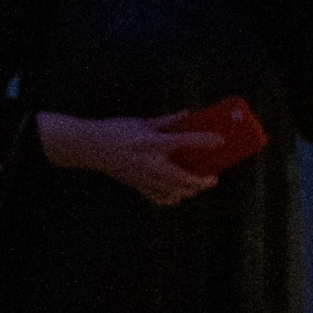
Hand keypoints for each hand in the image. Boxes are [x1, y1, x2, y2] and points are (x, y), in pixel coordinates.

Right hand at [38, 110, 223, 204]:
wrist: (92, 148)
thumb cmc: (116, 131)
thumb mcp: (142, 122)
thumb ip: (166, 121)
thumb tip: (188, 115)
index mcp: (153, 142)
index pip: (185, 141)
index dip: (205, 141)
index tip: (220, 140)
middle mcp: (151, 162)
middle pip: (184, 177)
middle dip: (202, 181)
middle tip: (213, 178)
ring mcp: (144, 177)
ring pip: (173, 191)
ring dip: (189, 191)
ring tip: (198, 186)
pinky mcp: (137, 185)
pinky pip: (158, 197)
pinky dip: (171, 198)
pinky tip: (178, 195)